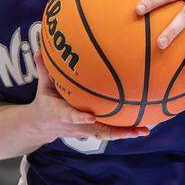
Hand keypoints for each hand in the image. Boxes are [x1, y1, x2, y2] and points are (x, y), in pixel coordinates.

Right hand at [28, 42, 148, 144]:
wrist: (42, 125)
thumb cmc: (45, 102)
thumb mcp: (43, 87)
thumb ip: (44, 69)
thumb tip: (40, 50)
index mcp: (61, 114)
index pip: (71, 116)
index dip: (80, 118)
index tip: (91, 116)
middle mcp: (75, 126)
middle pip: (96, 131)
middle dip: (114, 132)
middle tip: (132, 130)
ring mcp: (84, 131)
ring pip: (106, 134)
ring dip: (125, 134)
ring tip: (143, 130)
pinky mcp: (91, 131)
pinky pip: (109, 132)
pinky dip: (125, 131)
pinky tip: (142, 127)